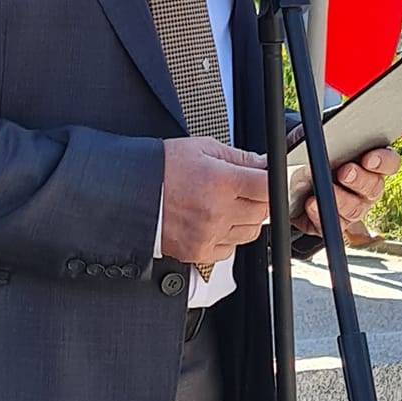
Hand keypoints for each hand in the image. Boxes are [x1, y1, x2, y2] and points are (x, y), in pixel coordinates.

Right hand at [160, 137, 267, 272]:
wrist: (129, 193)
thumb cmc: (161, 168)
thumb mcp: (201, 148)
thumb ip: (239, 157)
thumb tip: (265, 163)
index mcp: (220, 181)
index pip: (268, 187)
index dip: (272, 181)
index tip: (266, 179)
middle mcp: (217, 211)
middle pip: (262, 211)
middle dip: (257, 198)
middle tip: (240, 188)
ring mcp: (209, 235)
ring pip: (250, 232)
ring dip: (245, 219)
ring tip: (224, 204)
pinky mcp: (199, 252)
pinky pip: (231, 250)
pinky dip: (228, 237)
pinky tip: (213, 222)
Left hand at [292, 145, 396, 244]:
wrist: (284, 180)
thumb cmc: (305, 155)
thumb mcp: (312, 142)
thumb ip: (327, 141)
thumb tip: (329, 140)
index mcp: (369, 163)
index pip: (389, 162)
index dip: (383, 161)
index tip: (369, 159)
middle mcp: (365, 188)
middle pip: (374, 187)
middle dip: (360, 180)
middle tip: (345, 172)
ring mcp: (352, 208)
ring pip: (356, 210)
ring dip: (341, 199)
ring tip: (324, 190)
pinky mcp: (334, 224)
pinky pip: (332, 225)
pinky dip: (320, 214)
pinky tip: (311, 204)